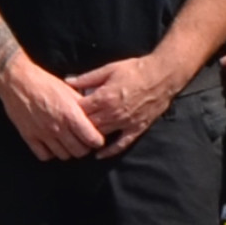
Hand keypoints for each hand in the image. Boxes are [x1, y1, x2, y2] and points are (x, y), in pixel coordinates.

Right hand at [0, 53, 107, 160]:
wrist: (18, 81)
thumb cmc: (44, 82)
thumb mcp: (69, 90)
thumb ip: (82, 106)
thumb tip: (94, 116)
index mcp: (70, 114)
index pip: (92, 139)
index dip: (97, 140)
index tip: (95, 137)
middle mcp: (58, 127)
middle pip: (79, 151)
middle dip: (84, 147)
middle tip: (82, 140)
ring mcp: (43, 134)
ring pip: (63, 156)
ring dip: (68, 150)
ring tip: (67, 142)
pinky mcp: (29, 137)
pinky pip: (44, 156)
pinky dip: (50, 153)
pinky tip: (51, 144)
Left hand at [67, 53, 185, 156]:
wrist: (162, 76)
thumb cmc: (134, 70)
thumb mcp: (108, 69)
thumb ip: (87, 78)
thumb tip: (67, 81)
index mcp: (104, 97)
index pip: (80, 110)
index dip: (70, 112)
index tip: (63, 113)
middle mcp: (113, 113)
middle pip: (88, 125)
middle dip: (77, 127)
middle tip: (68, 129)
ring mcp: (125, 123)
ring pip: (102, 135)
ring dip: (90, 138)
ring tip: (78, 140)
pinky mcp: (136, 129)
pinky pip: (121, 144)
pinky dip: (109, 151)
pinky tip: (99, 155)